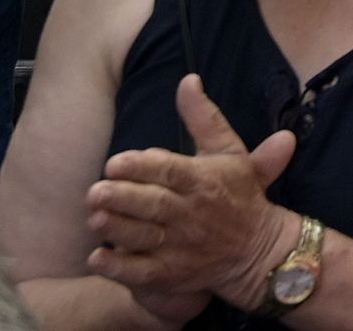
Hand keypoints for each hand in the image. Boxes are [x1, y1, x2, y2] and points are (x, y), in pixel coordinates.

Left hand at [86, 76, 298, 308]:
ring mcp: (181, 246)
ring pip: (145, 238)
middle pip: (154, 205)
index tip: (114, 163)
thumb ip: (204, 118)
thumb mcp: (229, 152)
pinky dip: (119, 268)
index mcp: (205, 181)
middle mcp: (192, 214)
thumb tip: (188, 79)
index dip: (142, 167)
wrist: (259, 250)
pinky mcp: (172, 274)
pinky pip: (142, 273)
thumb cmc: (238, 195)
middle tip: (94, 192)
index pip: (170, 172)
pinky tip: (97, 258)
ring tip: (94, 219)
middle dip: (123, 198)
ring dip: (117, 229)